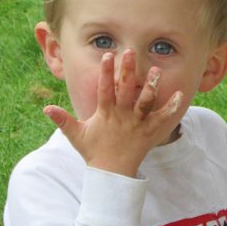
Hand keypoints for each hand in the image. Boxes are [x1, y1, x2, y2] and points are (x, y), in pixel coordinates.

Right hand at [43, 49, 183, 176]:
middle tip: (130, 52)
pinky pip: (162, 119)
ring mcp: (136, 124)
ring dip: (150, 86)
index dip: (105, 73)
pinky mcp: (149, 132)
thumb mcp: (77, 135)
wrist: (112, 173)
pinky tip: (180, 95)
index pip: (104, 89)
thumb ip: (63, 120)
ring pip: (145, 102)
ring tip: (156, 70)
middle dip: (127, 71)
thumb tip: (46, 108)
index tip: (108, 55)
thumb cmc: (94, 152)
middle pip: (125, 90)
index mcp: (105, 114)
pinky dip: (171, 108)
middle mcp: (122, 116)